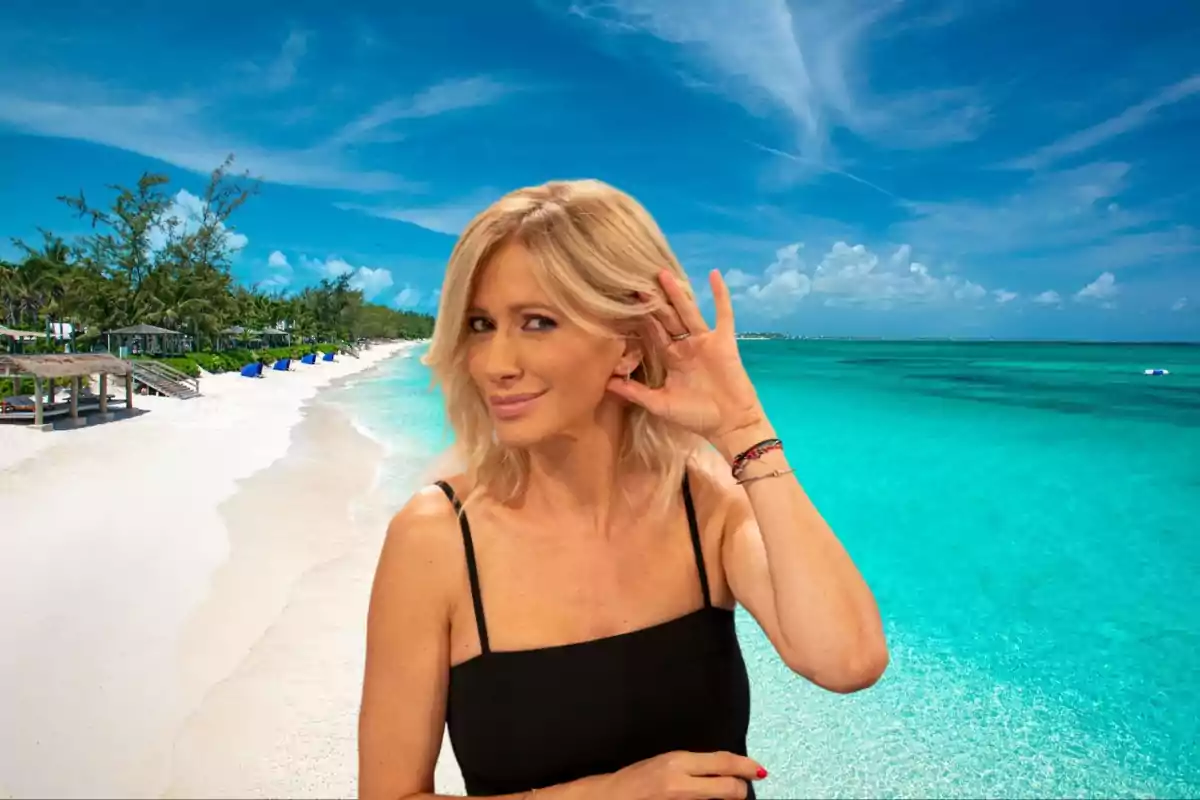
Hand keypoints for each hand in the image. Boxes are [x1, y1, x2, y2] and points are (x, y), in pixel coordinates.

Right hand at [594, 750, 767, 798]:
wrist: (610, 799)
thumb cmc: (635, 780)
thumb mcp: (665, 762)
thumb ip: (694, 765)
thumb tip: (725, 768)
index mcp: (678, 762)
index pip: (723, 763)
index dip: (746, 767)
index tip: (760, 770)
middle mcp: (681, 783)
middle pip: (730, 788)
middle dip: (741, 789)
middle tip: (741, 787)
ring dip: (726, 798)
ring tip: (722, 792)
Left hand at [606, 269, 765, 445]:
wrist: (730, 424)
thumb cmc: (696, 417)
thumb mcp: (659, 404)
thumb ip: (634, 392)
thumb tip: (605, 383)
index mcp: (670, 358)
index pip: (650, 333)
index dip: (638, 318)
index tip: (621, 301)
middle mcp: (684, 346)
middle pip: (665, 318)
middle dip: (652, 301)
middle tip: (635, 281)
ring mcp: (704, 341)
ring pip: (687, 312)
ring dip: (676, 293)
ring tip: (662, 273)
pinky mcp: (723, 341)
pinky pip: (723, 314)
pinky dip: (720, 295)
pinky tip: (714, 275)